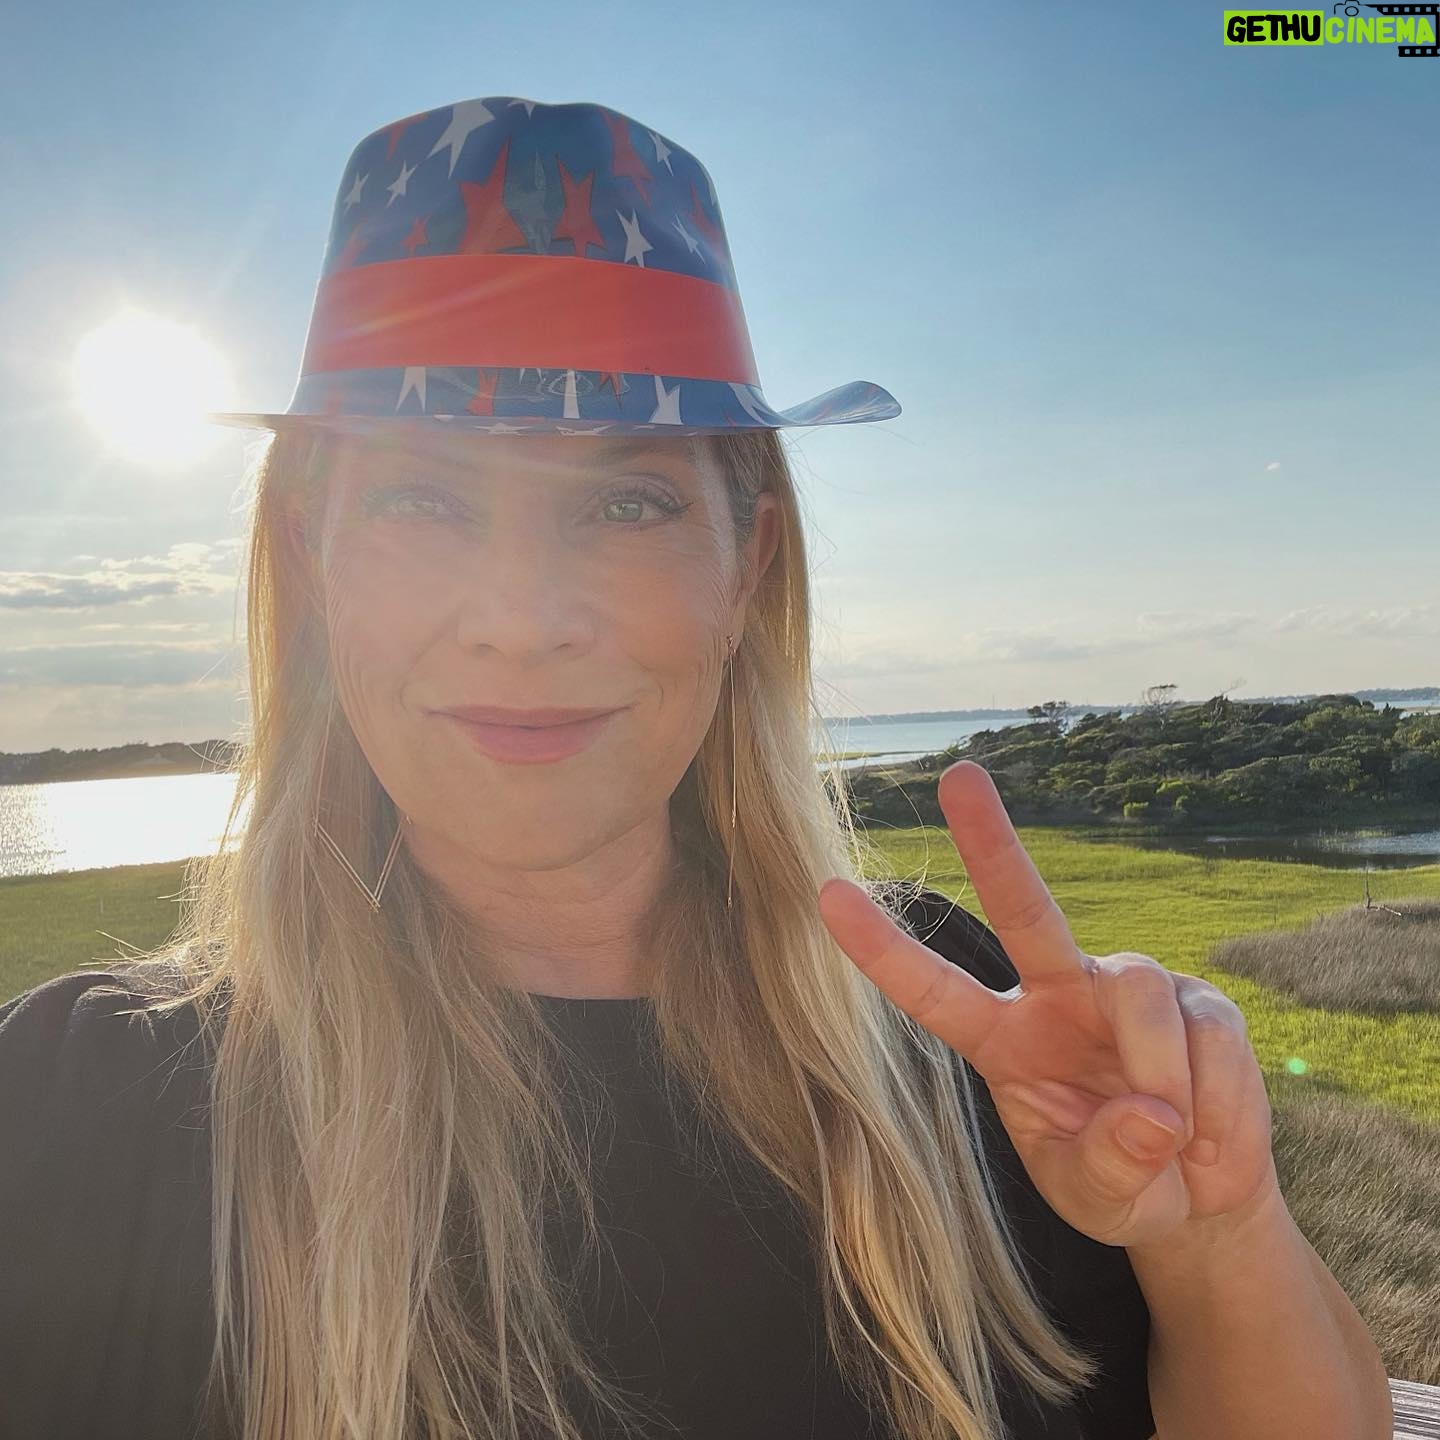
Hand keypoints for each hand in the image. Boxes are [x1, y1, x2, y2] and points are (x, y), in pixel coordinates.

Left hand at [817, 760, 1280, 1249]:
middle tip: (957, 776)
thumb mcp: (1098, 1199)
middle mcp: (1058, 996)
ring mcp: (1127, 990)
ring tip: (1173, 1137)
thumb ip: (1109, 1166)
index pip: (933, 989)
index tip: (827, 893)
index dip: (881, 948)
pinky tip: (1209, 1128)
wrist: (1202, 1201)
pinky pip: (1206, 1032)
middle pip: (1023, 908)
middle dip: (992, 841)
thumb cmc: (1124, 1187)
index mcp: (1003, 1040)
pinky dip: (1217, 1098)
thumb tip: (1150, 1115)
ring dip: (1159, 1075)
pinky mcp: (1201, 1000)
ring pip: (1138, 990)